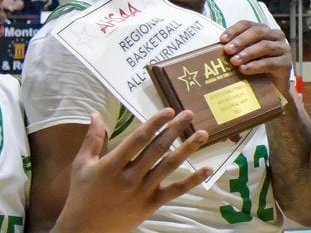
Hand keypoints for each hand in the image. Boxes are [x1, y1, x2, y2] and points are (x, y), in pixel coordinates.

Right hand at [54, 109, 211, 232]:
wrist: (84, 231)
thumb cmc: (82, 195)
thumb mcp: (82, 166)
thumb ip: (92, 140)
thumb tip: (95, 114)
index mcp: (112, 165)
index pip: (137, 139)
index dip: (154, 123)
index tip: (169, 110)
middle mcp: (130, 177)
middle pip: (157, 149)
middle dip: (175, 129)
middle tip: (189, 114)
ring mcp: (143, 191)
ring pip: (169, 166)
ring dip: (188, 149)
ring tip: (203, 134)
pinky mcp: (152, 204)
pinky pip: (175, 191)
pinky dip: (193, 180)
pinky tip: (208, 168)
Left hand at [221, 20, 292, 94]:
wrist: (272, 90)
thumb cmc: (254, 70)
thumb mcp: (243, 57)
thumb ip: (233, 51)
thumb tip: (212, 50)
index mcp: (263, 31)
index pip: (248, 24)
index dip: (235, 30)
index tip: (222, 39)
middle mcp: (275, 36)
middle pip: (258, 32)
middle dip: (241, 40)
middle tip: (227, 50)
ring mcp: (283, 49)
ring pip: (265, 46)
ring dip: (247, 53)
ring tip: (234, 61)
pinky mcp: (286, 64)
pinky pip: (270, 63)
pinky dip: (256, 65)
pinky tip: (244, 70)